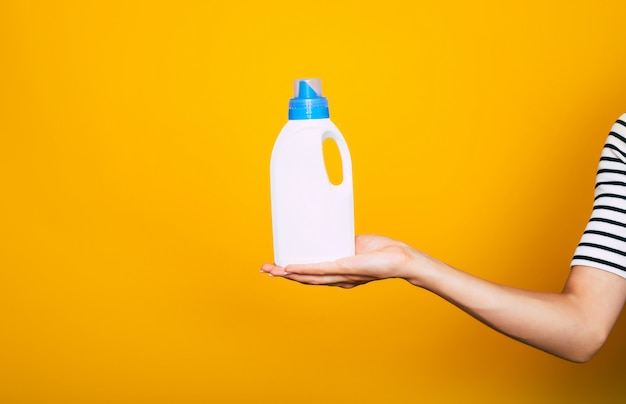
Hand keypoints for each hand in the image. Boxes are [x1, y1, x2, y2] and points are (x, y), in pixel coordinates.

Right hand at [260, 235, 414, 287]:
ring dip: (287, 274)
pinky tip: (290, 268)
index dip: (290, 272)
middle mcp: (336, 278)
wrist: (398, 258)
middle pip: (303, 278)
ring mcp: (339, 275)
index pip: (309, 274)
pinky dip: (303, 269)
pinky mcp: (344, 268)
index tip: (275, 267)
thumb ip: (340, 241)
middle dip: (282, 275)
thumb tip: (330, 230)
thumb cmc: (381, 251)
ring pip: (307, 277)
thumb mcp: (354, 244)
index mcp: (337, 274)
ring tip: (271, 270)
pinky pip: (319, 270)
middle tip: (264, 270)